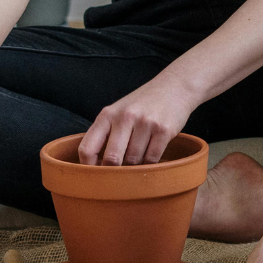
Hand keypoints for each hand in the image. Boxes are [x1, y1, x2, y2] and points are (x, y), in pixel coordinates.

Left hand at [79, 71, 194, 165]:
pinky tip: (151, 153)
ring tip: (138, 156)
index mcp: (108, 115)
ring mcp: (145, 123)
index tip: (94, 176)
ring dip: (135, 165)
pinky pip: (152, 159)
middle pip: (111, 159)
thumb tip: (95, 168)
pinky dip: (150, 163)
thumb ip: (105, 135)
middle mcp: (125, 117)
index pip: (87, 149)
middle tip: (118, 174)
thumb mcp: (118, 112)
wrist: (175, 86)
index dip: (87, 167)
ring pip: (134, 161)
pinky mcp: (164, 130)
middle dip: (114, 171)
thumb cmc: (142, 104)